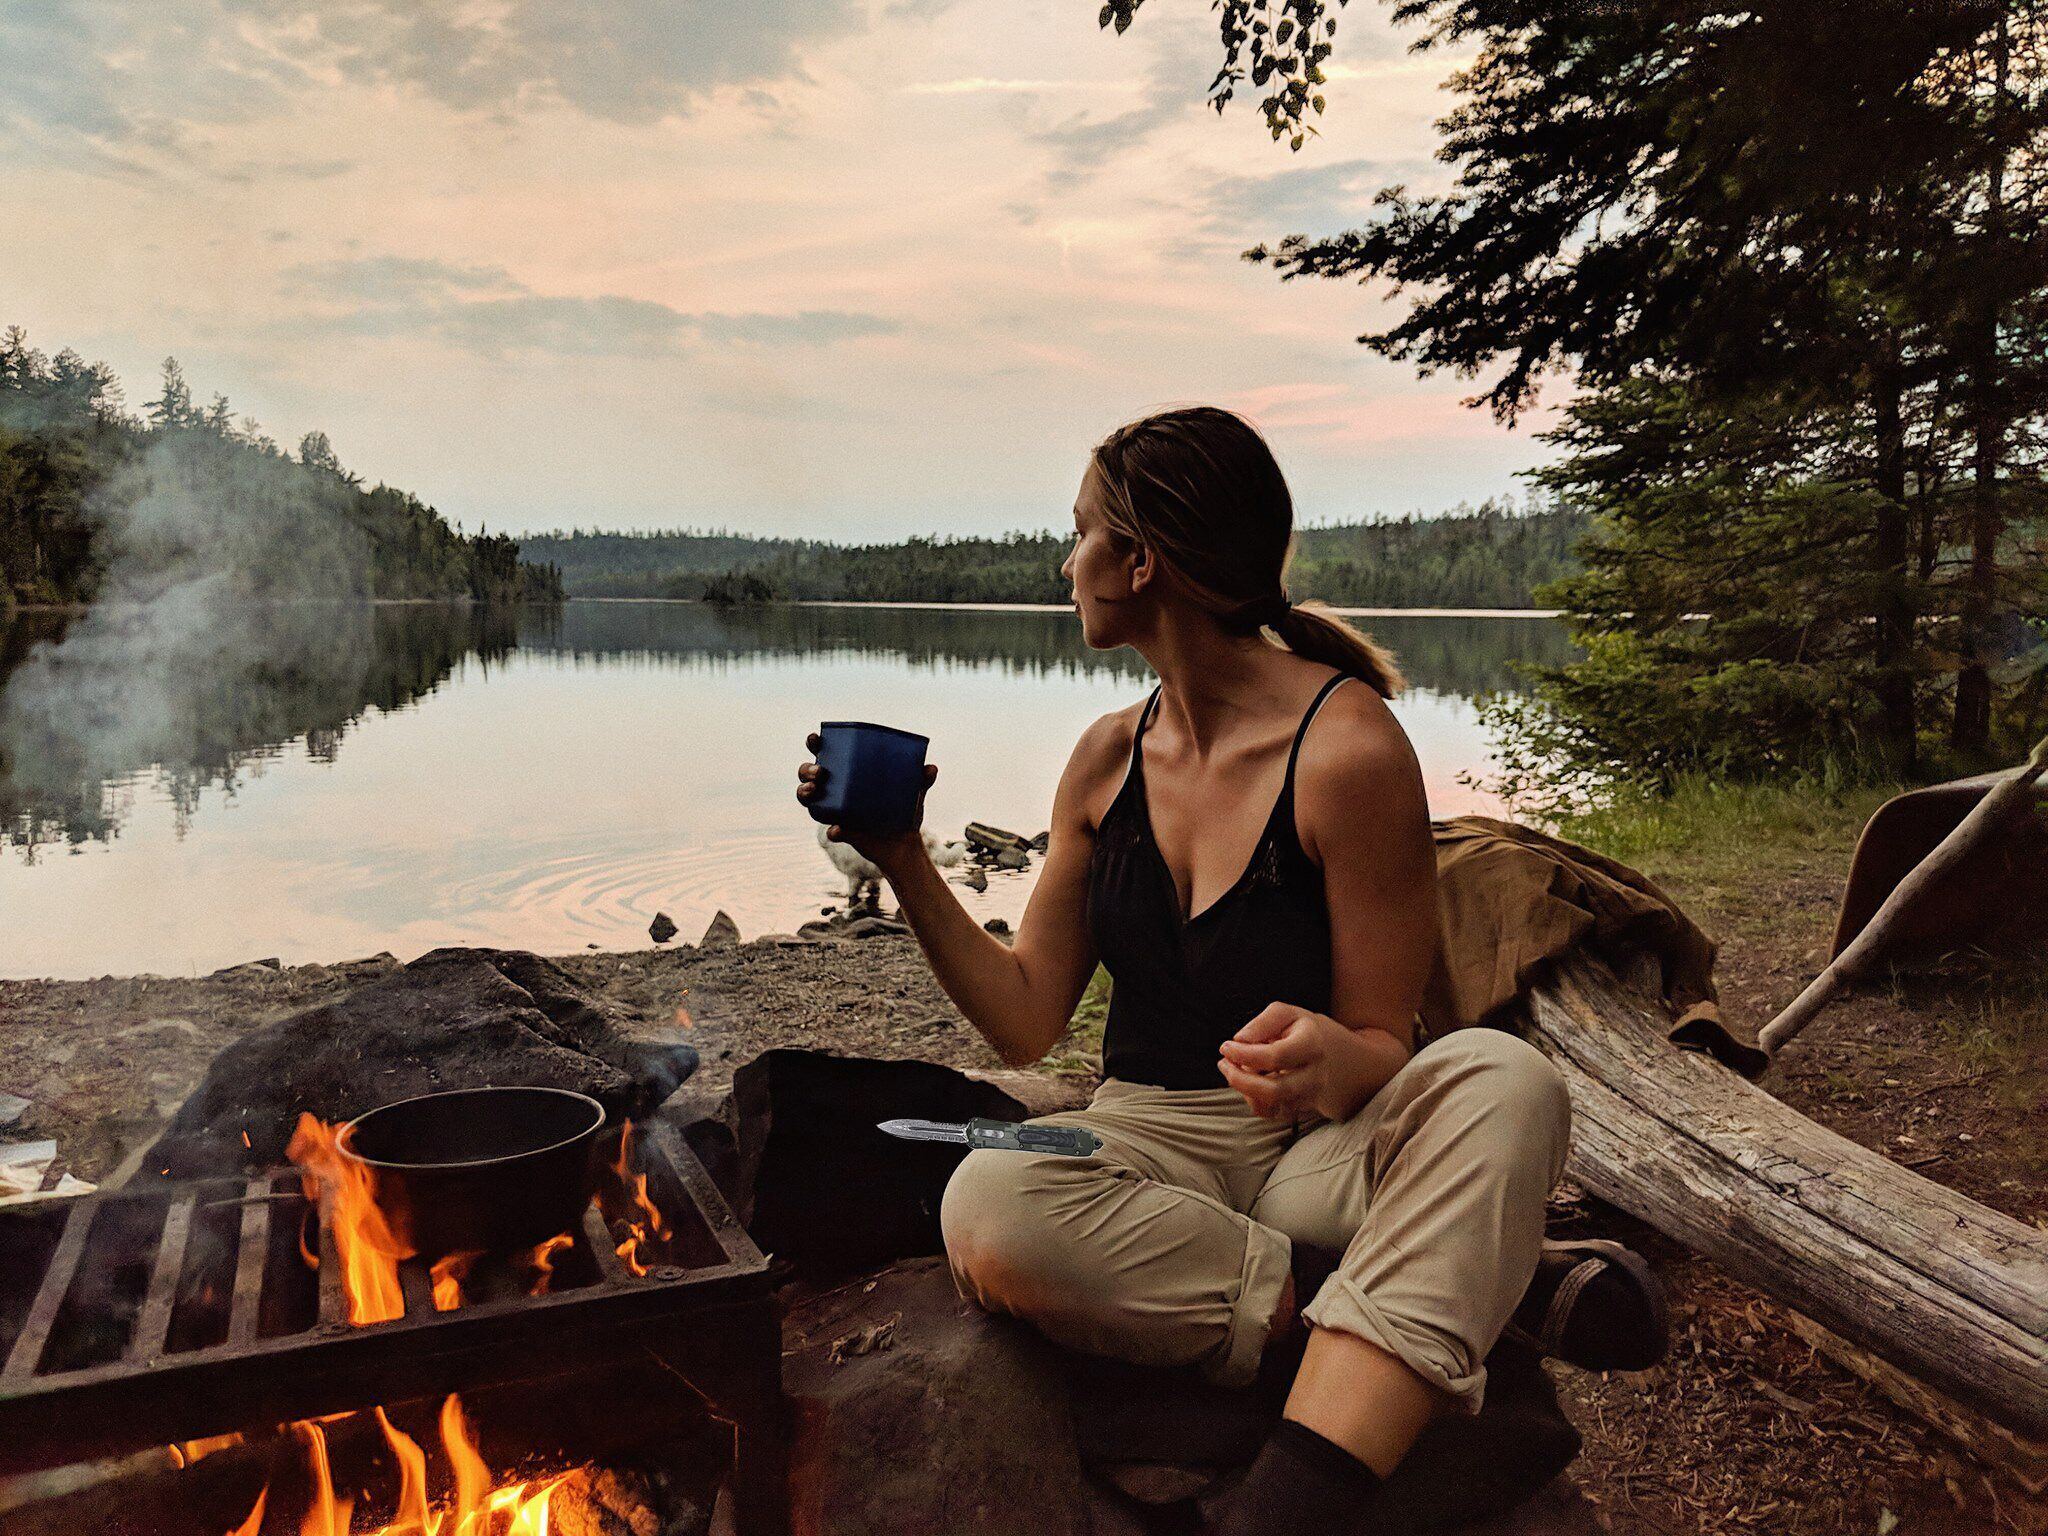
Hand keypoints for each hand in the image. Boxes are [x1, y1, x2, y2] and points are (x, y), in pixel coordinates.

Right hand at [796, 731, 939, 873]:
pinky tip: (838, 829)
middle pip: (808, 775)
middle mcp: (836, 790)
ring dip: (804, 793)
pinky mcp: (841, 832)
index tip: (815, 739)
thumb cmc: (904, 809)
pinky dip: (832, 830)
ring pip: (808, 800)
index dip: (815, 744)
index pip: (825, 753)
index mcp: (848, 773)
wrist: (905, 843)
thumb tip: (931, 768)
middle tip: (820, 772)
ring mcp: (834, 810)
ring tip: (813, 791)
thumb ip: (921, 779)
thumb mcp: (914, 791)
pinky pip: (830, 830)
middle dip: (806, 770)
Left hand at [1217, 1004, 1343, 1121]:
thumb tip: (1240, 1040)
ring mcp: (1309, 1095)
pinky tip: (1248, 1081)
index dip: (1245, 1054)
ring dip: (1244, 1089)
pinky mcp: (1300, 1108)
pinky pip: (1271, 1113)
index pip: (1276, 1056)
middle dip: (1241, 1079)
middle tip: (1224, 1063)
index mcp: (1312, 1044)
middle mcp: (1315, 1074)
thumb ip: (1262, 1022)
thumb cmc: (1300, 1030)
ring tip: (1235, 1069)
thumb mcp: (1285, 1014)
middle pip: (1275, 1090)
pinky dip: (1252, 1099)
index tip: (1226, 1047)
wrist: (1331, 1054)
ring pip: (1271, 1105)